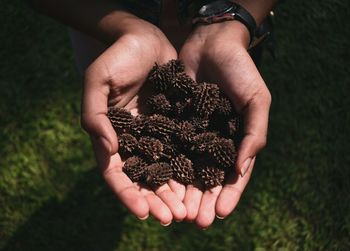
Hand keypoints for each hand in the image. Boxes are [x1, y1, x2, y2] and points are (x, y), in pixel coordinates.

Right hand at [81, 17, 185, 224]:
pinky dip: (190, 168)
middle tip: (171, 218)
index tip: (142, 212)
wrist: (144, 39)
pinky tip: (202, 182)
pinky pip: (182, 150)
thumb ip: (95, 115)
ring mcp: (154, 134)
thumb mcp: (97, 81)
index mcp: (111, 136)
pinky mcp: (174, 125)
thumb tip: (108, 150)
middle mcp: (133, 140)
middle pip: (142, 179)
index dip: (127, 194)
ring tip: (188, 210)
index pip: (115, 173)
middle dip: (155, 200)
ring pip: (164, 170)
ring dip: (174, 192)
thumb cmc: (117, 57)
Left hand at [179, 21, 270, 227]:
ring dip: (182, 192)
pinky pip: (168, 147)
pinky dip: (164, 166)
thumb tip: (241, 169)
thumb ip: (254, 133)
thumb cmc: (239, 70)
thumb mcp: (256, 99)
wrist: (211, 43)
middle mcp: (213, 142)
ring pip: (186, 169)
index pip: (234, 176)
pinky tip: (158, 183)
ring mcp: (192, 134)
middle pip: (207, 179)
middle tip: (195, 221)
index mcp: (236, 140)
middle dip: (202, 201)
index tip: (221, 214)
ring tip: (177, 211)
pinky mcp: (172, 123)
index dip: (228, 196)